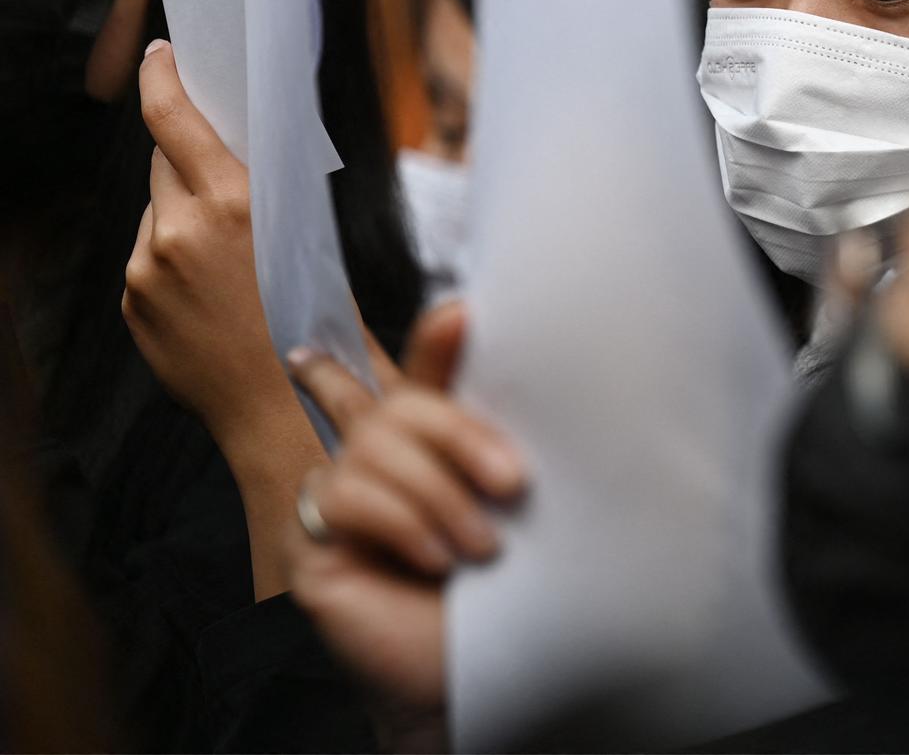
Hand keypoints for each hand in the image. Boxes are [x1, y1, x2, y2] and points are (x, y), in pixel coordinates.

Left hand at [123, 41, 294, 444]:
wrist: (281, 406)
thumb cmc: (315, 321)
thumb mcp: (304, 239)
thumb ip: (258, 194)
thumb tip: (230, 157)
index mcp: (235, 203)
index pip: (174, 120)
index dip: (159, 78)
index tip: (158, 55)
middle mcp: (181, 229)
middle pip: (164, 165)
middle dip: (187, 164)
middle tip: (222, 185)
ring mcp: (148, 269)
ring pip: (158, 216)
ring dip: (184, 222)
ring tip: (230, 270)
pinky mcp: (132, 302)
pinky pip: (149, 261)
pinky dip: (174, 266)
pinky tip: (211, 299)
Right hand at [288, 303, 526, 715]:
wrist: (471, 677)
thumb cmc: (496, 595)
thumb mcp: (505, 504)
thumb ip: (493, 432)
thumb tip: (487, 339)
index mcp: (426, 445)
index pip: (421, 377)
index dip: (435, 343)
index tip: (462, 314)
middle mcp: (375, 461)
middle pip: (397, 404)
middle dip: (460, 435)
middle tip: (514, 483)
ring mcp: (337, 498)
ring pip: (374, 447)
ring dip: (441, 495)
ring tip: (482, 547)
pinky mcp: (312, 541)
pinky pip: (347, 496)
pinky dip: (402, 522)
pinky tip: (436, 559)